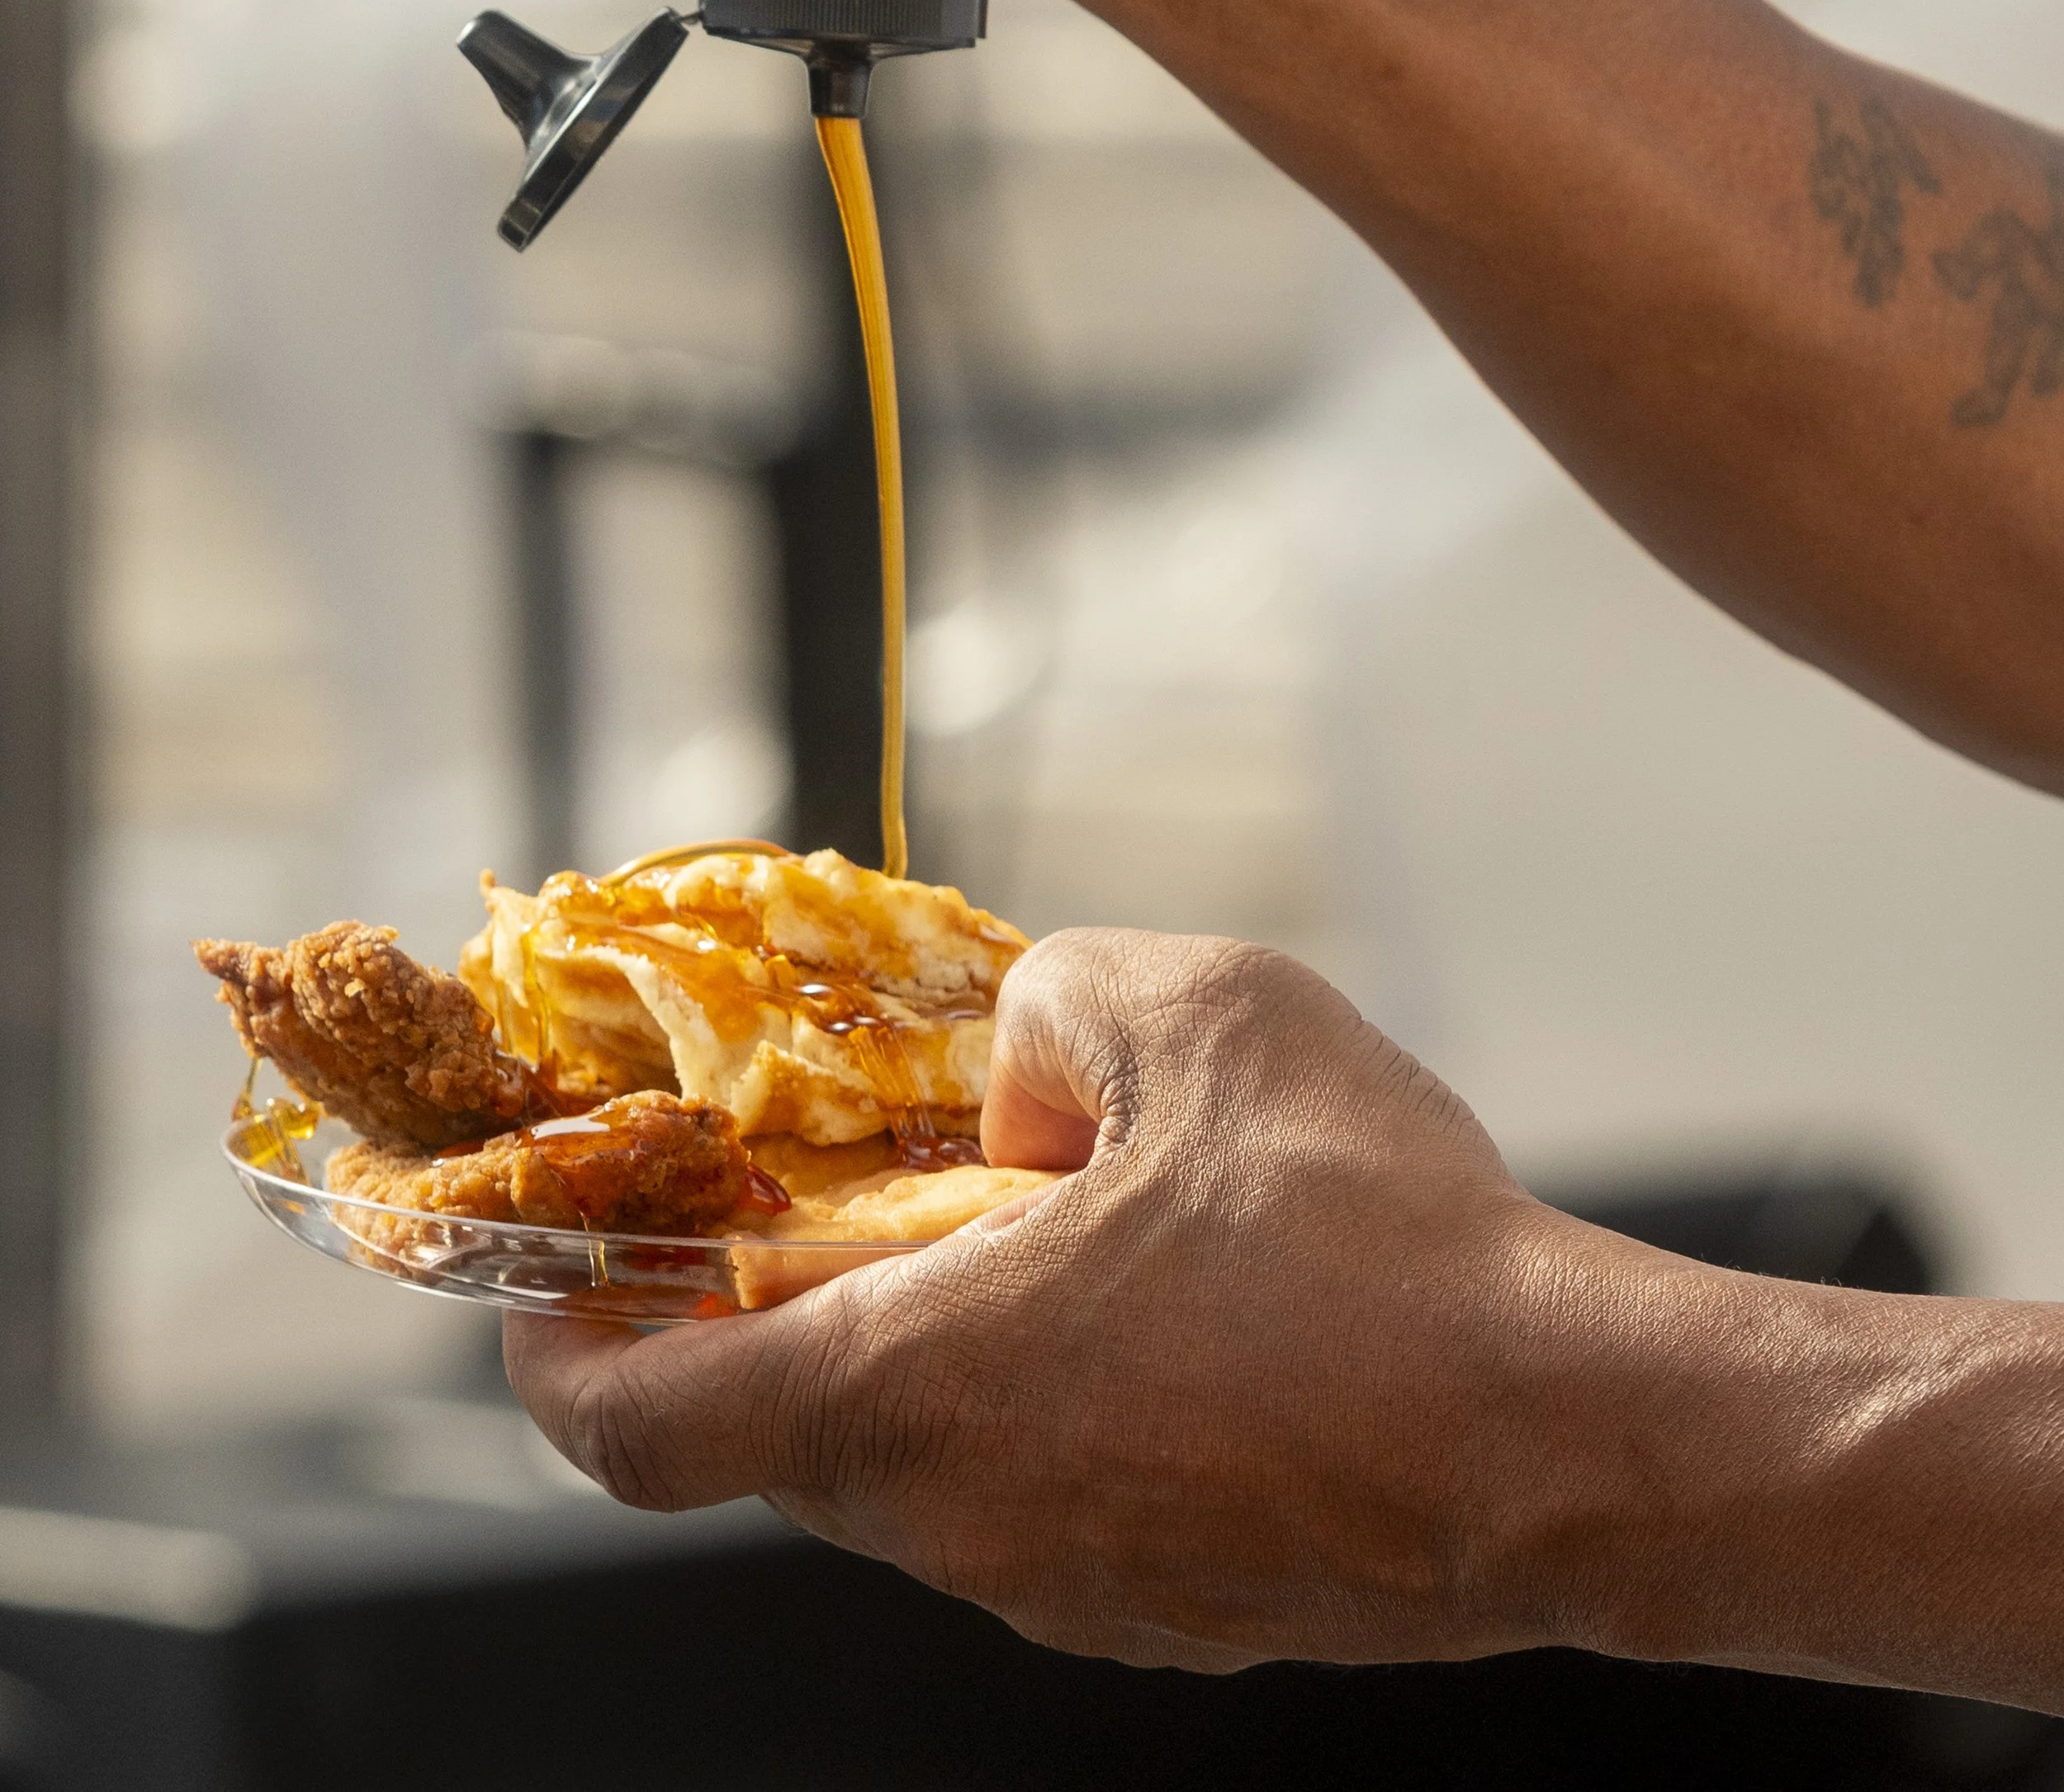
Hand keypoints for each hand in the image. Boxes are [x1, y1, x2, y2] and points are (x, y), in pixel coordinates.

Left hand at [504, 929, 1627, 1669]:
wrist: (1575, 1443)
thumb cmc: (1375, 1236)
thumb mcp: (1190, 1014)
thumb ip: (1042, 1005)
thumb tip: (1009, 1069)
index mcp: (916, 1397)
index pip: (633, 1432)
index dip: (555, 1354)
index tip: (549, 1282)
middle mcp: (964, 1529)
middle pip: (786, 1434)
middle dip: (782, 1311)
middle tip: (846, 1197)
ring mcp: (1069, 1596)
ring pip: (926, 1467)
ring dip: (935, 1353)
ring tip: (1048, 1232)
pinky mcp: (1171, 1621)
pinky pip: (1044, 1506)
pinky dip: (1041, 1412)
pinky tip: (1166, 1316)